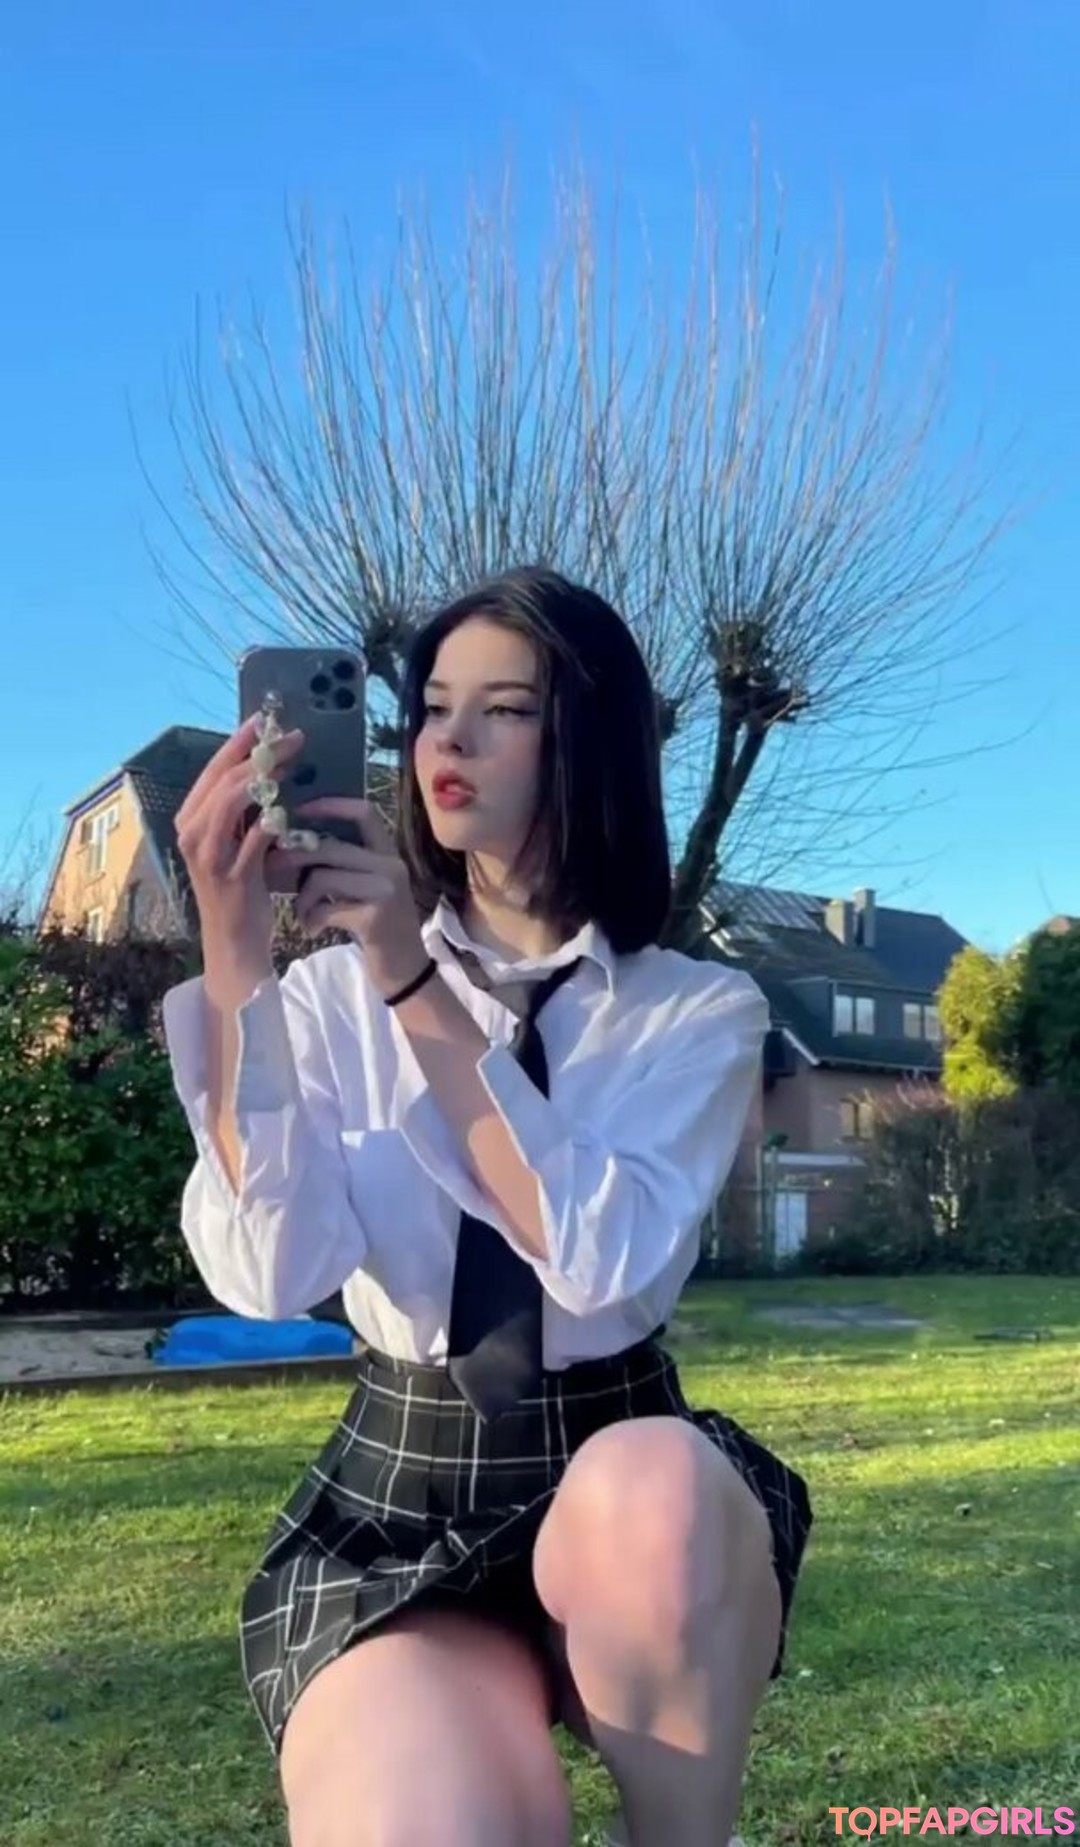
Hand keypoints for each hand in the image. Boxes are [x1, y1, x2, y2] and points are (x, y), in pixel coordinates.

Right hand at [174, 715, 305, 959]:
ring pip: (231, 801)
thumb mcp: (235, 842)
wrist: (235, 941)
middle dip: (258, 752)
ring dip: (264, 778)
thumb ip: (242, 810)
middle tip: (292, 737)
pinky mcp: (232, 876)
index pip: (213, 770)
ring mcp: (209, 855)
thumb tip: (268, 769)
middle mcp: (193, 833)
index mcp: (190, 820)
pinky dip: (271, 821)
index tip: (265, 720)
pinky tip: (289, 809)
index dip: (239, 742)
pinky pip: (252, 838)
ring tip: (292, 763)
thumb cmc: (240, 889)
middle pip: (223, 779)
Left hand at [272, 798, 430, 998]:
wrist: (405, 970)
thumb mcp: (365, 887)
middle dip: (294, 856)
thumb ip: (343, 864)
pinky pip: (325, 908)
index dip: (330, 805)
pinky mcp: (374, 919)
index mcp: (388, 853)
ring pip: (322, 877)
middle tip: (273, 866)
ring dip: (302, 898)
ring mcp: (385, 892)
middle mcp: (391, 866)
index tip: (299, 810)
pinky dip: (310, 919)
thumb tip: (293, 841)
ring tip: (302, 913)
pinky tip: (312, 930)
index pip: (363, 812)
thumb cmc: (378, 925)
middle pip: (330, 847)